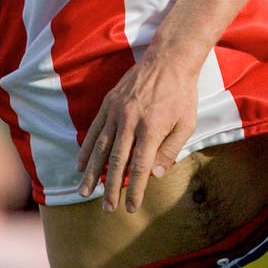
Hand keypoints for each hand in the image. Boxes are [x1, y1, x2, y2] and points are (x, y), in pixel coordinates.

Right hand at [78, 51, 199, 212]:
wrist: (168, 59)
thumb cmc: (182, 94)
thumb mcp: (186, 123)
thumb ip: (170, 150)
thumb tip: (155, 175)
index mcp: (151, 128)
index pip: (140, 167)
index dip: (135, 189)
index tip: (131, 207)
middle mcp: (130, 121)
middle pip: (116, 161)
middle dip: (111, 188)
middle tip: (107, 208)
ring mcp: (116, 111)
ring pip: (100, 148)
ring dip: (92, 173)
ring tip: (85, 193)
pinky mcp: (108, 103)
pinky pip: (94, 130)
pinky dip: (86, 149)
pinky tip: (81, 166)